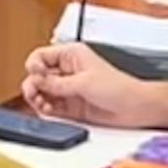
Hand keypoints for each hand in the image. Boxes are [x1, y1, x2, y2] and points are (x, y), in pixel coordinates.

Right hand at [21, 42, 159, 127]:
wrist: (134, 107)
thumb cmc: (119, 87)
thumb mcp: (83, 82)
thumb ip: (57, 83)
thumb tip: (36, 81)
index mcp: (71, 55)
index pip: (41, 56)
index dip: (34, 66)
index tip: (36, 76)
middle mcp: (67, 71)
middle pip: (38, 76)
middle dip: (34, 84)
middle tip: (35, 93)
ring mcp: (68, 89)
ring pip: (41, 92)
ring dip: (37, 98)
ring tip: (41, 104)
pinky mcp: (70, 106)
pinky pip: (50, 107)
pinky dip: (45, 109)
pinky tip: (47, 111)